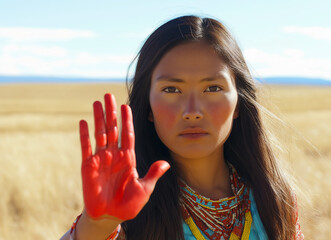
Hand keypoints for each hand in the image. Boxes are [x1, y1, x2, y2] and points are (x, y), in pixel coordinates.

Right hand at [79, 93, 169, 220]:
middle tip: (109, 95)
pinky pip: (86, 147)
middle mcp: (114, 155)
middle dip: (111, 112)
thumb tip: (166, 163)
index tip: (126, 105)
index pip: (127, 134)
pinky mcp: (88, 166)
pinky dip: (85, 135)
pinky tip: (83, 121)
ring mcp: (101, 159)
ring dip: (98, 118)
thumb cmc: (128, 205)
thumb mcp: (145, 189)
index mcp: (128, 158)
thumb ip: (153, 174)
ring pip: (100, 133)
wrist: (110, 217)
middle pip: (113, 129)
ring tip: (97, 102)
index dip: (127, 120)